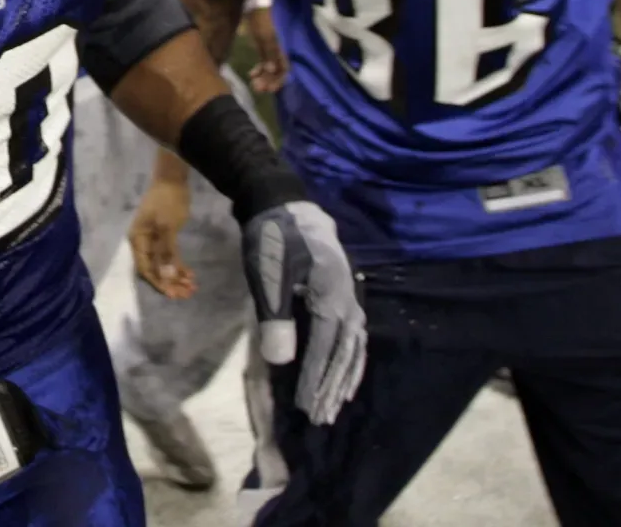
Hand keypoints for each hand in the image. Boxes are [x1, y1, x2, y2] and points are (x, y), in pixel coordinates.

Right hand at [130, 158, 196, 298]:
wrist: (173, 179)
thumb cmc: (167, 201)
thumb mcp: (167, 227)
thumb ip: (166, 253)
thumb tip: (167, 276)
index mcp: (138, 240)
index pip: (146, 269)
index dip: (159, 283)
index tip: (174, 294)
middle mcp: (142, 243)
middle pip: (154, 270)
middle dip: (170, 283)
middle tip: (187, 293)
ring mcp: (152, 240)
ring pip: (163, 265)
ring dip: (176, 277)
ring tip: (191, 287)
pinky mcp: (163, 237)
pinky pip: (169, 257)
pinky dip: (178, 266)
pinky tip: (190, 274)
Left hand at [242, 201, 366, 425]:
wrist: (283, 204)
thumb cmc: (272, 240)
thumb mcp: (268, 277)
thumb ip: (275, 317)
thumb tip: (282, 361)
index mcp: (332, 297)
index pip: (325, 349)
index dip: (315, 380)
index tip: (305, 407)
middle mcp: (347, 299)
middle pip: (344, 352)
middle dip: (332, 386)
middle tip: (321, 417)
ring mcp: (348, 294)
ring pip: (353, 345)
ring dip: (344, 376)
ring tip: (336, 403)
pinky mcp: (341, 291)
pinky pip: (352, 333)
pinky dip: (350, 356)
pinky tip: (343, 369)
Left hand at [245, 5, 285, 92]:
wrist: (255, 3)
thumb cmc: (261, 18)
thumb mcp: (265, 35)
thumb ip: (270, 53)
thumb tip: (273, 70)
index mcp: (282, 49)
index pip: (285, 69)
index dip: (279, 80)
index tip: (270, 89)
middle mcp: (278, 51)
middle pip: (278, 71)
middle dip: (269, 81)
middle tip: (258, 88)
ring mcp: (271, 48)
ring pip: (270, 67)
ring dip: (263, 77)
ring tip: (254, 84)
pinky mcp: (263, 46)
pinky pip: (264, 61)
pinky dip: (259, 69)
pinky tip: (251, 74)